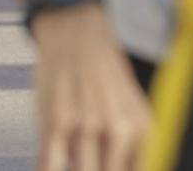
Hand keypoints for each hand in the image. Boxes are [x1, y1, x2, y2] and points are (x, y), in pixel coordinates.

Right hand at [31, 4, 150, 170]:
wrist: (78, 36)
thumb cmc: (104, 79)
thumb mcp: (131, 109)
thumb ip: (134, 144)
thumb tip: (133, 167)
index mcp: (143, 128)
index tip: (111, 167)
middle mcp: (119, 129)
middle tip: (91, 163)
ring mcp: (87, 126)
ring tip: (74, 159)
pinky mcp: (56, 123)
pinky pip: (49, 168)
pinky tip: (51, 167)